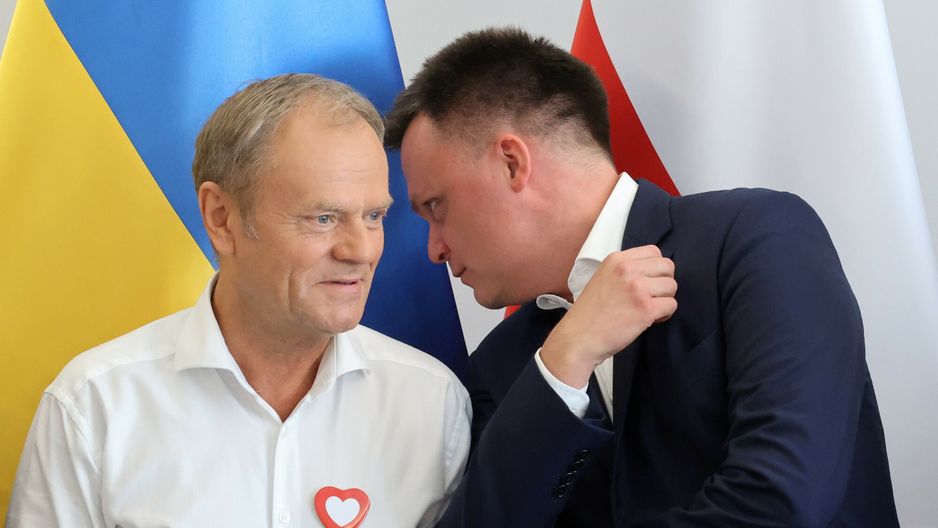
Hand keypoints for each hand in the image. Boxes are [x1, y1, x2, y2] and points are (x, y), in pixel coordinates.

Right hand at [540, 245, 676, 387]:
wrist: (578, 338)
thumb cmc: (590, 313)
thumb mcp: (603, 278)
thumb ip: (625, 271)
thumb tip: (652, 272)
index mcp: (616, 260)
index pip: (654, 251)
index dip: (656, 268)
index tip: (649, 281)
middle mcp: (627, 269)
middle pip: (667, 266)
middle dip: (664, 282)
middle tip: (652, 296)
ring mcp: (637, 288)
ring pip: (672, 286)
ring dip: (665, 299)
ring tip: (649, 309)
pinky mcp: (645, 309)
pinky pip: (671, 305)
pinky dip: (664, 314)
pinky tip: (650, 319)